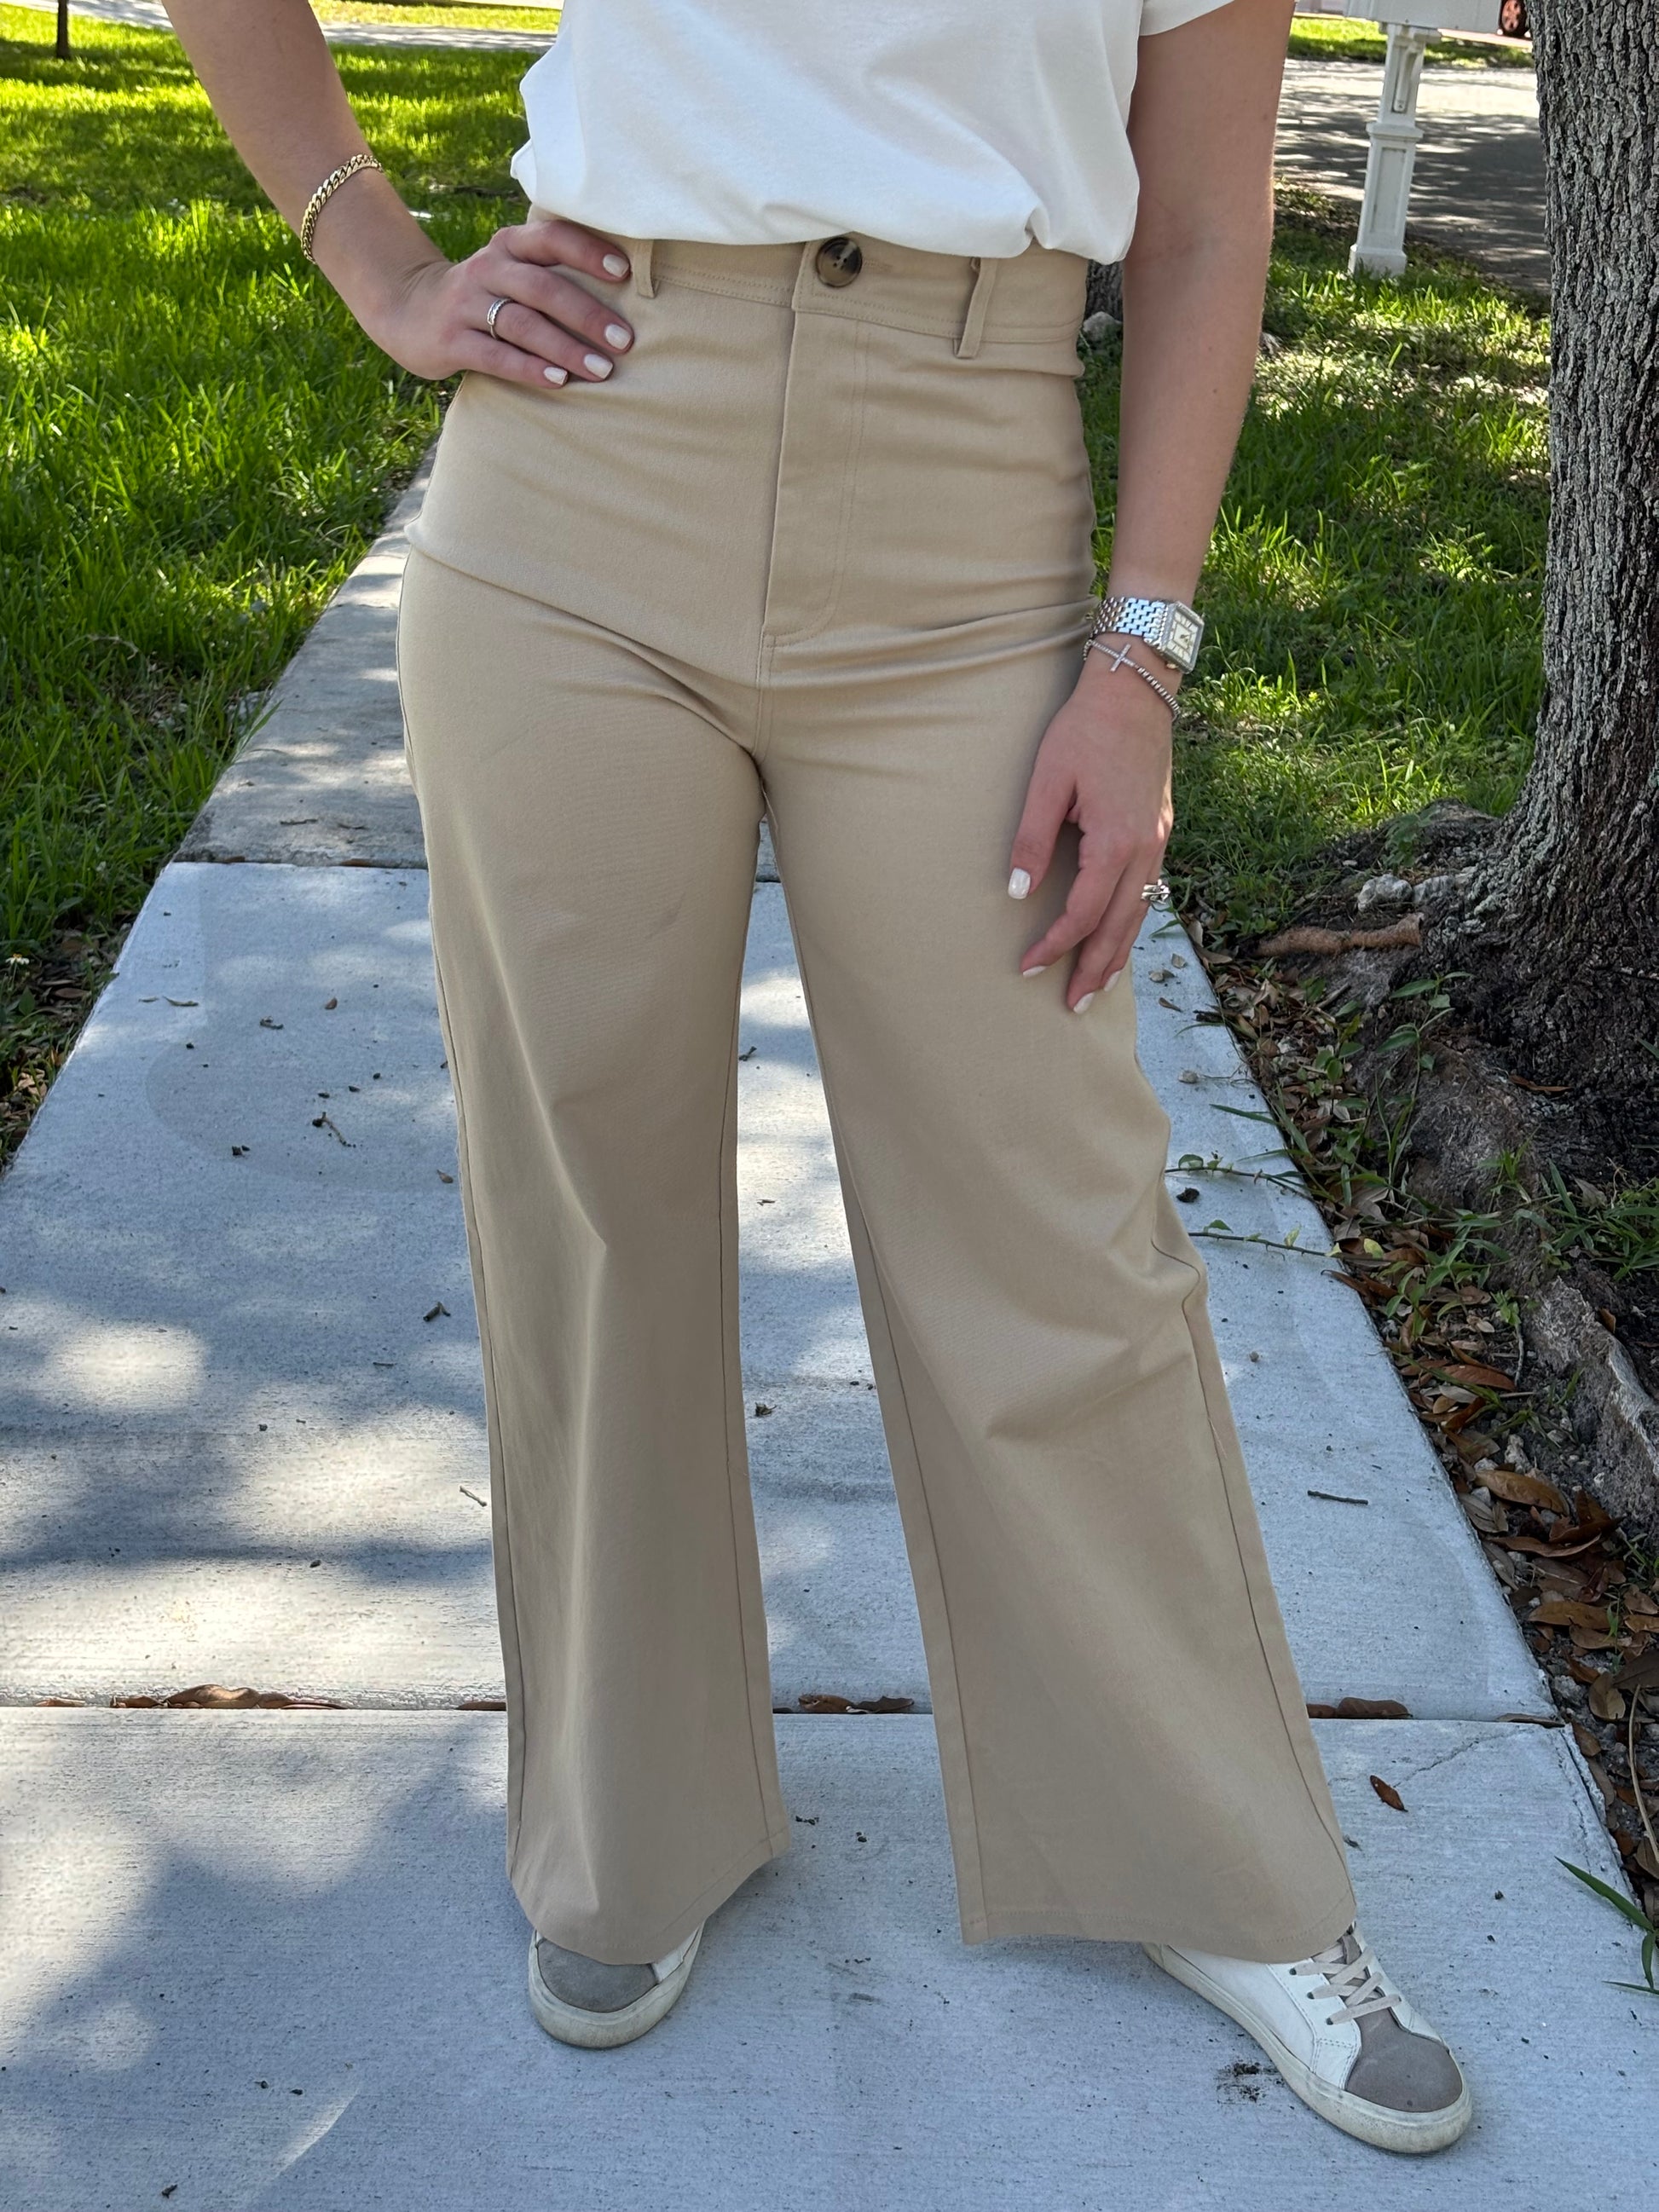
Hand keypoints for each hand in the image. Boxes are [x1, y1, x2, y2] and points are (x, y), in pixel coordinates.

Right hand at [359, 215, 634, 391]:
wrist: (409, 311)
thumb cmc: (485, 295)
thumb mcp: (512, 272)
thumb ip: (552, 273)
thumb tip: (627, 292)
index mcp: (509, 246)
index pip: (551, 237)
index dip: (587, 251)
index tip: (623, 273)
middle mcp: (488, 268)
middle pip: (543, 287)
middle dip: (587, 314)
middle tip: (625, 340)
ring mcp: (466, 304)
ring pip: (522, 323)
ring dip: (565, 347)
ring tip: (602, 370)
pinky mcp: (452, 341)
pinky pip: (496, 355)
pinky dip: (529, 368)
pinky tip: (558, 380)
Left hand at [1007, 654, 1175, 1011]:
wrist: (1137, 689)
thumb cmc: (1085, 728)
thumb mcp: (1047, 779)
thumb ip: (1031, 838)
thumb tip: (1018, 892)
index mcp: (1117, 841)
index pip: (1083, 913)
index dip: (1054, 945)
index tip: (1027, 966)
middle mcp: (1146, 850)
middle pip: (1120, 928)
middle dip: (1094, 970)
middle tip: (1072, 1005)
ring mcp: (1159, 842)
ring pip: (1141, 914)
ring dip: (1117, 954)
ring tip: (1095, 986)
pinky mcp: (1160, 832)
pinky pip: (1148, 893)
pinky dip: (1130, 923)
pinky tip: (1116, 936)